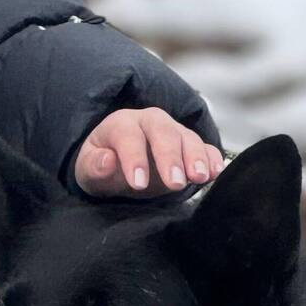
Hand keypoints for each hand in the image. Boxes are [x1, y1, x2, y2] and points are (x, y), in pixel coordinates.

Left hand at [73, 107, 223, 197]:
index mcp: (122, 123)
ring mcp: (174, 131)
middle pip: (163, 132)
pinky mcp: (191, 145)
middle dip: (170, 157)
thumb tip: (107, 160)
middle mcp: (150, 122)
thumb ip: (94, 166)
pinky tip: (216, 173)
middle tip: (175, 183)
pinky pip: (206, 147)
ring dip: (196, 158)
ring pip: (188, 137)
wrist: (120, 166)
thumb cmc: (104, 166)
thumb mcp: (89, 169)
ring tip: (199, 177)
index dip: (134, 158)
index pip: (128, 136)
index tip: (138, 184)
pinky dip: (213, 159)